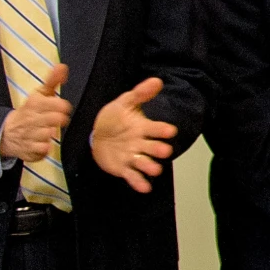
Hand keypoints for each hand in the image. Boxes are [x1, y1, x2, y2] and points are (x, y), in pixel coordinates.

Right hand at [0, 62, 72, 162]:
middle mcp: (30, 119)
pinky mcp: (28, 151)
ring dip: (50, 134)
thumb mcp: (40, 94)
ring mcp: (28, 136)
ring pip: (49, 135)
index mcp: (34, 104)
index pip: (60, 105)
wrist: (6, 132)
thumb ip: (52, 81)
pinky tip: (41, 143)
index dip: (63, 107)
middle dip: (59, 120)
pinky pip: (43, 151)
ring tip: (45, 130)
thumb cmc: (30, 111)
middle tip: (54, 120)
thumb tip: (62, 66)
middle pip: (57, 120)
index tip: (60, 108)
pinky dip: (44, 149)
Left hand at [90, 77, 176, 193]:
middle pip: (152, 147)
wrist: (98, 134)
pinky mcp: (124, 168)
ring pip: (144, 163)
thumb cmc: (114, 118)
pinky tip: (145, 188)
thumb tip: (157, 80)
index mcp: (143, 127)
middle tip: (165, 151)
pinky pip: (132, 176)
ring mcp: (133, 156)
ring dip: (150, 167)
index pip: (155, 128)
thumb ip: (140, 94)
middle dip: (159, 149)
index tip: (171, 131)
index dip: (162, 129)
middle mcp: (141, 143)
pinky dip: (139, 182)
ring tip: (155, 170)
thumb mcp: (124, 103)